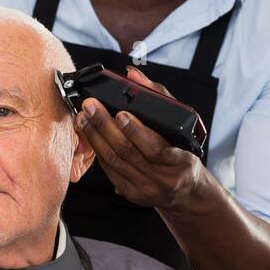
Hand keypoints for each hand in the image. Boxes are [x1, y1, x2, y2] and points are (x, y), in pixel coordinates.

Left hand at [76, 65, 204, 208]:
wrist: (186, 191)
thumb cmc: (183, 153)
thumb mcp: (183, 123)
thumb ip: (159, 96)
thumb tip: (133, 75)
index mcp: (180, 162)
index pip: (155, 148)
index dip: (135, 131)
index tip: (120, 113)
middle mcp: (163, 179)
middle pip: (128, 152)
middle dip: (105, 127)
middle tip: (90, 107)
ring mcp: (145, 190)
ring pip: (114, 161)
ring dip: (95, 137)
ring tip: (84, 118)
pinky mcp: (132, 194)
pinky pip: (110, 170)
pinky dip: (98, 151)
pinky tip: (89, 135)